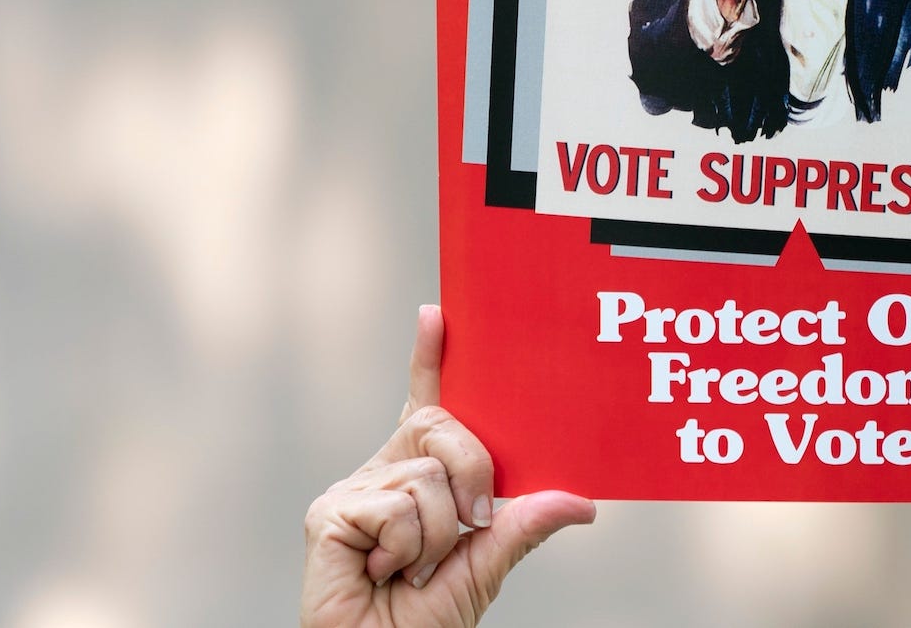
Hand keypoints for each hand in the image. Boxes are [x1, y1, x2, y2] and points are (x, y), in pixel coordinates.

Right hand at [301, 306, 594, 626]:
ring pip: (428, 475)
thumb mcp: (487, 566)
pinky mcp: (330, 513)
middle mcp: (384, 472)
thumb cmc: (424, 620)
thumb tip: (580, 502)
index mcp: (419, 477)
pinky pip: (398, 506)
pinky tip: (383, 572)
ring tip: (412, 570)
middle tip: (470, 523)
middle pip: (444, 426)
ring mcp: (354, 491)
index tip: (436, 313)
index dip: (430, 359)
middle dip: (474, 471)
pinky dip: (407, 548)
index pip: (427, 406)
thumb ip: (523, 526)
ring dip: (440, 535)